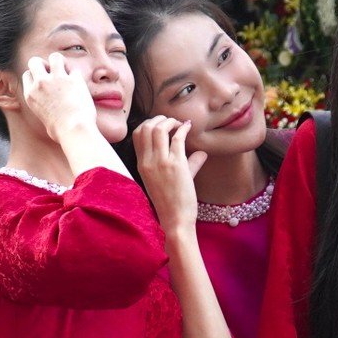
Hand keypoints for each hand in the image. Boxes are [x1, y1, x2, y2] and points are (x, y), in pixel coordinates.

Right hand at [20, 52, 98, 141]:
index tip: (45, 84)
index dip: (36, 76)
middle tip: (54, 75)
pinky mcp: (74, 79)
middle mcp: (41, 84)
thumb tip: (48, 106)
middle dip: (44, 64)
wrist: (74, 131)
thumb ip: (42, 105)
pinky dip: (78, 76)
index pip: (27, 74)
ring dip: (61, 62)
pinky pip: (75, 69)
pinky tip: (80, 85)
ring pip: (55, 57)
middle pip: (35, 61)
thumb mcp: (43, 117)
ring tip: (67, 74)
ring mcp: (57, 79)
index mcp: (30, 94)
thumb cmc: (60, 131)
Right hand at [134, 118, 205, 234]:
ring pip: (159, 129)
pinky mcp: (176, 165)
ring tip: (180, 124)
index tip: (162, 124)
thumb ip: (185, 164)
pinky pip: (177, 138)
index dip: (149, 123)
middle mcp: (148, 161)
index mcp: (141, 164)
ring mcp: (160, 162)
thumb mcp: (169, 181)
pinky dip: (183, 128)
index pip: (137, 134)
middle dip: (159, 119)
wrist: (175, 219)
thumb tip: (201, 153)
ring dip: (170, 121)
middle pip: (146, 127)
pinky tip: (189, 127)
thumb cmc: (172, 203)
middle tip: (172, 122)